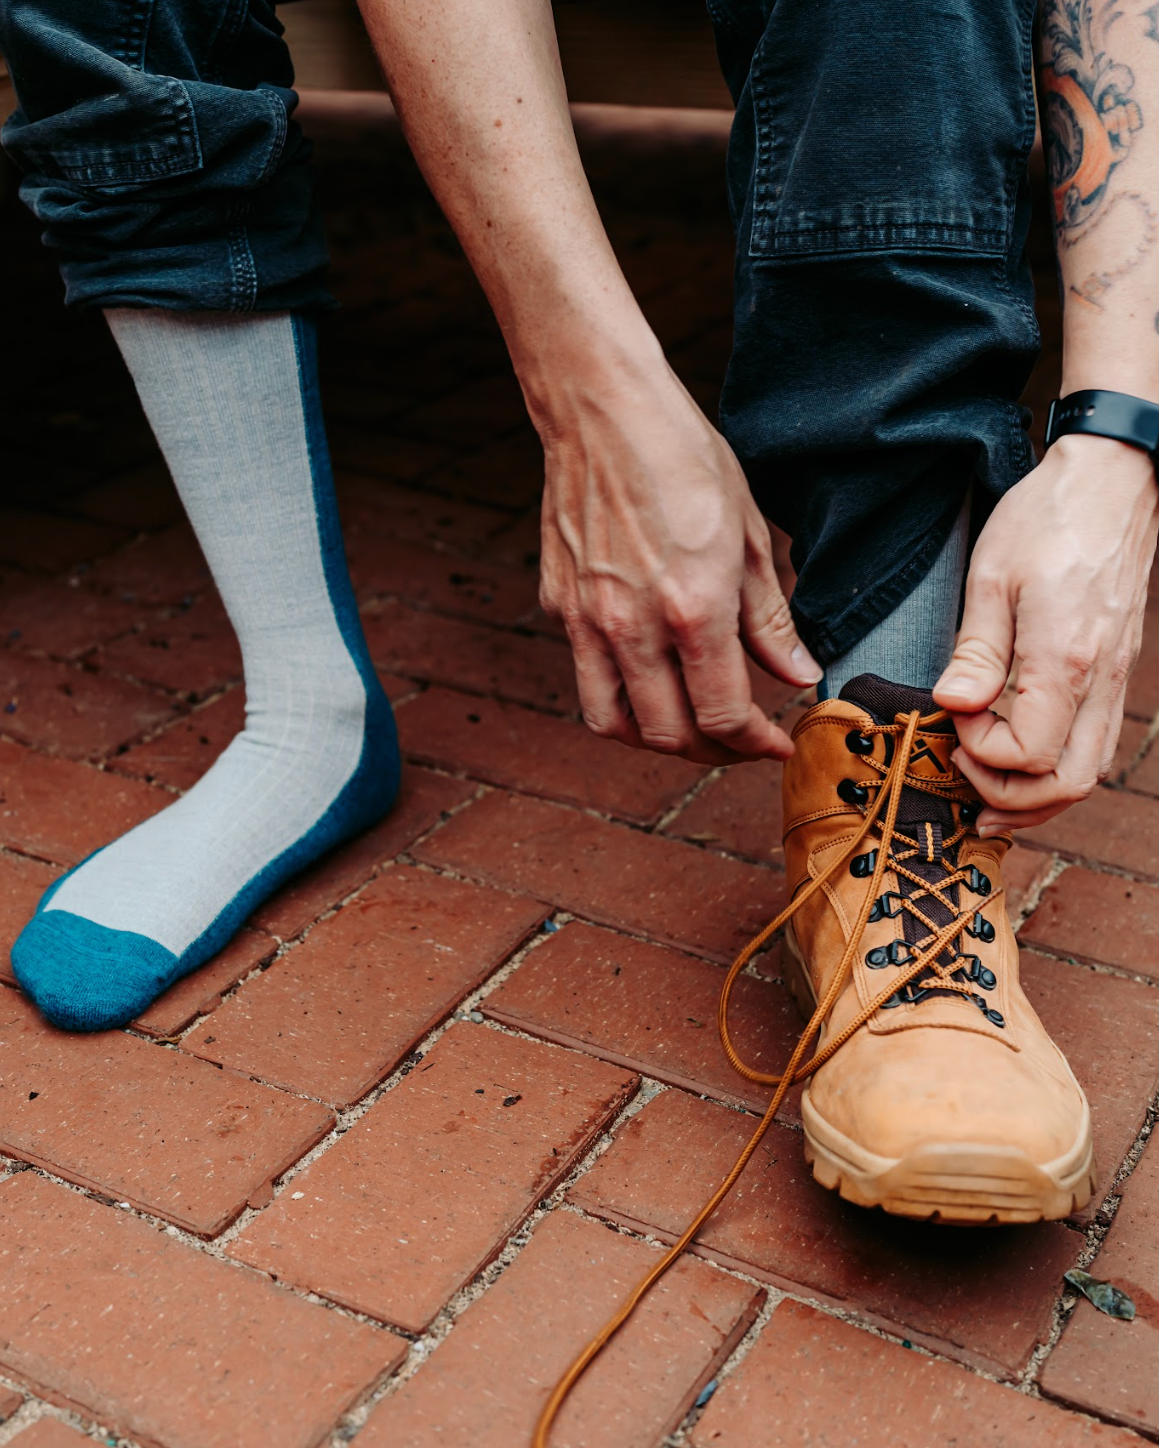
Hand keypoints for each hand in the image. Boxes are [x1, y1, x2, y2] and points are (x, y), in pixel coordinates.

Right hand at [537, 355, 821, 765]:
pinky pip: (586, 674)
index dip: (756, 744)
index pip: (724, 716)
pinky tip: (648, 666)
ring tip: (686, 724)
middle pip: (668, 735)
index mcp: (693, 609)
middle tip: (739, 738)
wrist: (602, 410)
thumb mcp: (749, 535)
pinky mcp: (558, 605)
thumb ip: (769, 618)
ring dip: (654, 739)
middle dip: (712, 751)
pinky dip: (619, 691)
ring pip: (613, 724)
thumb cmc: (682, 457)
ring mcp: (587, 620)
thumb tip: (797, 674)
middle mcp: (633, 627)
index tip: (775, 743)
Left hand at [933, 435, 1157, 832]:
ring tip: (987, 785)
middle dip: (1012, 797)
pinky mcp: (1115, 670)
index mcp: (1065, 659)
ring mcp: (1115, 677)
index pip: (1029, 753)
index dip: (982, 752)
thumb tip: (952, 706)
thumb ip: (975, 652)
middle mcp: (1100, 679)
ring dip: (1037, 792)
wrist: (1113, 481)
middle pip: (1070, 782)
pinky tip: (1021, 755)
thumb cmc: (1047, 519)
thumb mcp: (991, 577)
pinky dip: (1058, 765)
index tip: (955, 717)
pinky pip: (1095, 742)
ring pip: (1089, 771)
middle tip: (965, 778)